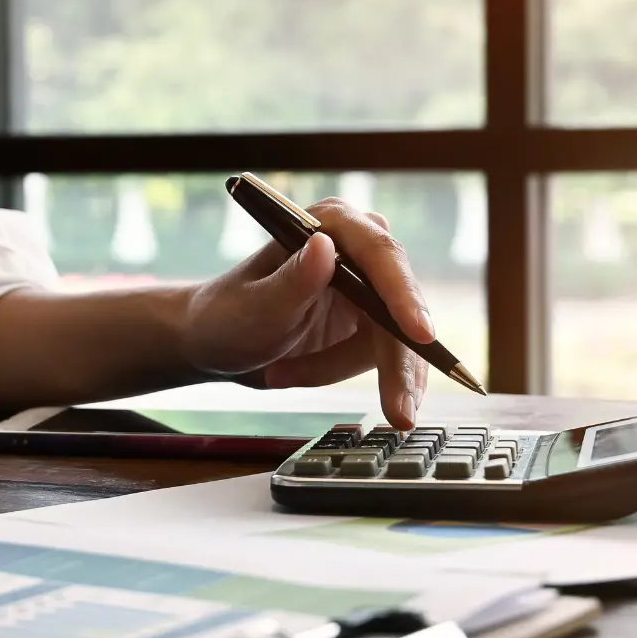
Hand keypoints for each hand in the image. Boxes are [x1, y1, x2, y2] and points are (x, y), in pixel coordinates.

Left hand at [179, 199, 436, 428]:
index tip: (420, 334)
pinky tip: (298, 376)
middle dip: (395, 362)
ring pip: (393, 340)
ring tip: (283, 375)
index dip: (404, 295)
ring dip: (340, 368)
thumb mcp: (254, 307)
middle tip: (398, 413)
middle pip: (399, 305)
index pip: (380, 255)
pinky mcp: (370, 320)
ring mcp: (368, 285)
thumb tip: (325, 247)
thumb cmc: (227, 316)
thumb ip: (291, 281)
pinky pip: (382, 357)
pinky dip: (344, 374)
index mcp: (330, 224)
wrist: (216, 343)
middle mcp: (357, 248)